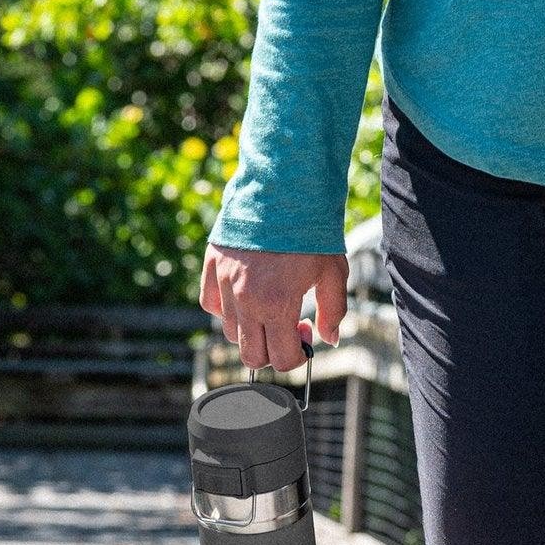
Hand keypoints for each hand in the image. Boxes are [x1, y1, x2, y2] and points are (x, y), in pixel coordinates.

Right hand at [200, 243, 347, 370]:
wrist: (284, 186)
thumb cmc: (312, 229)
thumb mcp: (333, 272)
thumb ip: (333, 311)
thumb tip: (329, 339)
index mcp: (277, 305)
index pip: (280, 359)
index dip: (296, 356)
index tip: (304, 337)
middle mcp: (246, 300)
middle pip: (251, 356)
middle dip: (272, 352)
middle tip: (287, 329)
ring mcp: (225, 283)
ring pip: (231, 333)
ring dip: (252, 330)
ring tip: (269, 307)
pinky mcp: (212, 266)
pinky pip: (211, 305)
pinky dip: (226, 310)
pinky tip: (245, 297)